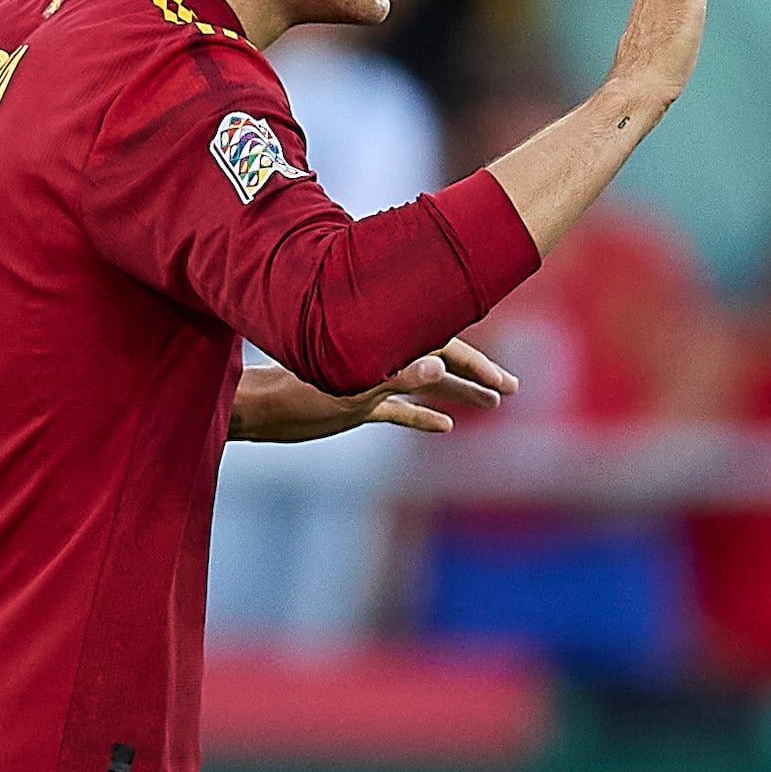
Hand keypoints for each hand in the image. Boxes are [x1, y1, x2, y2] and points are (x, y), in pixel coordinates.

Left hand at [236, 340, 518, 440]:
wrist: (259, 408)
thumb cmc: (297, 393)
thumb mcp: (352, 388)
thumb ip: (398, 376)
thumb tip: (441, 369)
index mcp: (384, 344)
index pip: (443, 349)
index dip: (477, 366)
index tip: (504, 382)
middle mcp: (382, 357)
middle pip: (442, 362)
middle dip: (477, 376)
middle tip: (512, 389)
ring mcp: (372, 380)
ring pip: (425, 385)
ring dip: (457, 394)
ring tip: (492, 404)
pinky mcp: (357, 403)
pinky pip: (398, 410)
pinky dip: (421, 417)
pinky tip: (445, 427)